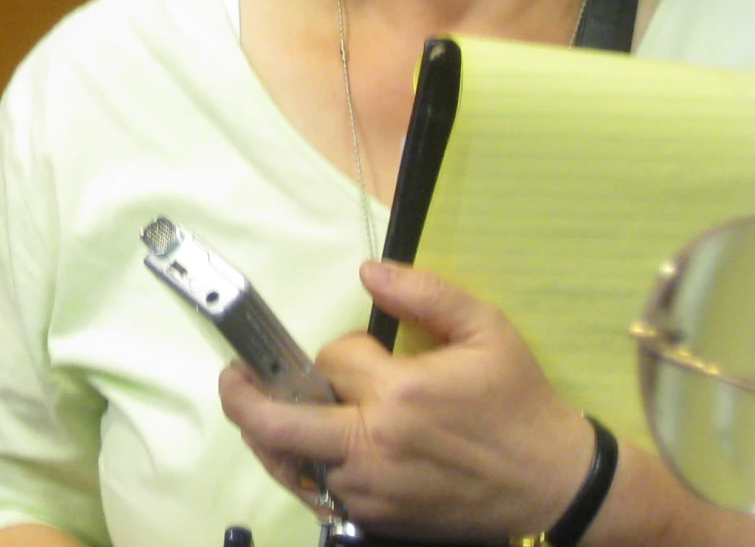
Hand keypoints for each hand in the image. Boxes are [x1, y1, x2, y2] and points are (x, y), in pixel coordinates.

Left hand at [219, 260, 594, 538]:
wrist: (555, 487)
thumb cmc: (520, 404)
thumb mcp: (487, 331)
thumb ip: (425, 293)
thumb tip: (367, 271)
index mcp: (400, 395)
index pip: (330, 359)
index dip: (340, 349)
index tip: (365, 350)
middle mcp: (374, 448)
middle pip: (275, 425)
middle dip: (242, 396)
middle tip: (235, 377)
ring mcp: (372, 492)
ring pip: (290, 462)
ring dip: (272, 433)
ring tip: (268, 407)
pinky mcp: (378, 520)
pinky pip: (318, 494)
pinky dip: (303, 468)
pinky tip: (304, 447)